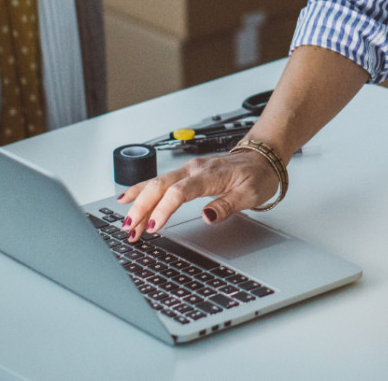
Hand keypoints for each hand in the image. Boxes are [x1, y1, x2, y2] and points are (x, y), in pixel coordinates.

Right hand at [116, 148, 279, 241]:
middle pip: (160, 186)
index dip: (164, 209)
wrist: (262, 158)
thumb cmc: (257, 176)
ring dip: (139, 203)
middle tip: (130, 229)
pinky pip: (159, 181)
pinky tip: (128, 198)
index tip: (154, 227)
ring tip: (126, 223)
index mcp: (209, 175)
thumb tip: (207, 216)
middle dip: (142, 208)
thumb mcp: (250, 195)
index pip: (179, 192)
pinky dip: (142, 190)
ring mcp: (187, 169)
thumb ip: (227, 206)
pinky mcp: (185, 173)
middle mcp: (194, 169)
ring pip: (155, 183)